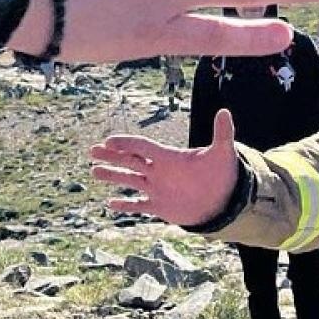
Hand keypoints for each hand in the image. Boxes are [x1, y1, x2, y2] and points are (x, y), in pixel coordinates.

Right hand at [90, 107, 240, 225]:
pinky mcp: (160, 206)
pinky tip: (109, 204)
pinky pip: (139, 206)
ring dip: (112, 176)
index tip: (109, 141)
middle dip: (112, 156)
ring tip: (93, 172)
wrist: (225, 199)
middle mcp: (159, 171)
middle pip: (130, 160)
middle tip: (93, 150)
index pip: (143, 147)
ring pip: (130, 181)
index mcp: (169, 157)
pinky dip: (125, 206)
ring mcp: (158, 189)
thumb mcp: (223, 154)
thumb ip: (222, 134)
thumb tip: (225, 111)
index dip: (127, 143)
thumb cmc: (223, 174)